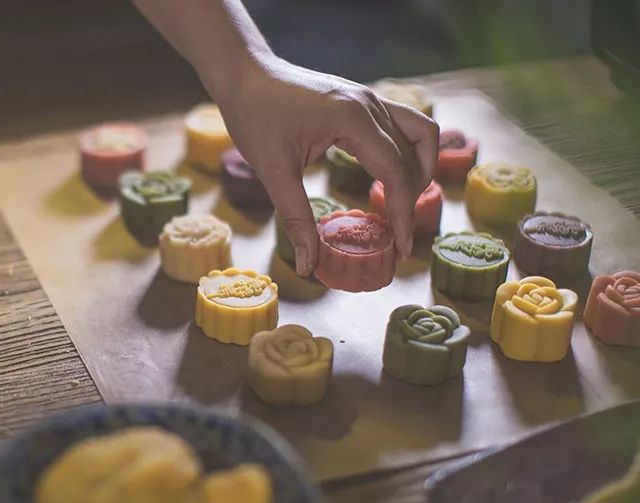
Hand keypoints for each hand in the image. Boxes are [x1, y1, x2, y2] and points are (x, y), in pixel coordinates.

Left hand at [215, 54, 438, 274]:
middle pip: (416, 154)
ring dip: (419, 169)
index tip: (401, 248)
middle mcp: (371, 105)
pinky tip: (386, 179)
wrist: (244, 76)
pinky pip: (402, 126)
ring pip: (421, 133)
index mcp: (354, 119)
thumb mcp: (272, 171)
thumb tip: (310, 264)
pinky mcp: (363, 101)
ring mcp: (370, 99)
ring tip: (399, 204)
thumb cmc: (254, 117)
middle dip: (412, 197)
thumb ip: (295, 218)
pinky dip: (405, 154)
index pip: (396, 172)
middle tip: (397, 234)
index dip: (402, 214)